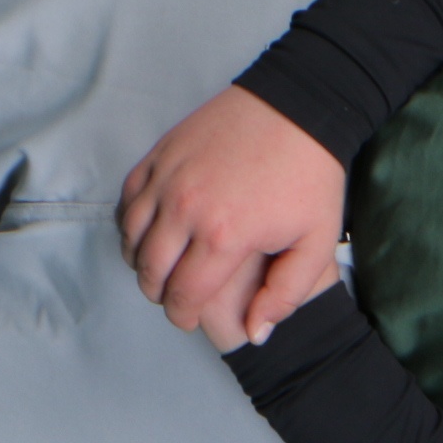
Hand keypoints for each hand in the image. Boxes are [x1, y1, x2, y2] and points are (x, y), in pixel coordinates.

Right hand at [116, 84, 349, 352]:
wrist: (299, 108)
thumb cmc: (310, 176)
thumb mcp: (315, 242)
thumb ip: (284, 295)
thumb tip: (256, 335)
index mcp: (224, 237)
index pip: (183, 295)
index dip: (182, 315)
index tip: (188, 318)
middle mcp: (186, 209)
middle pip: (150, 272)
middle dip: (158, 293)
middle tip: (173, 296)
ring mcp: (168, 178)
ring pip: (131, 237)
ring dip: (140, 260)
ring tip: (159, 267)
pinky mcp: (160, 154)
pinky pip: (127, 199)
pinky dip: (131, 222)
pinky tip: (148, 230)